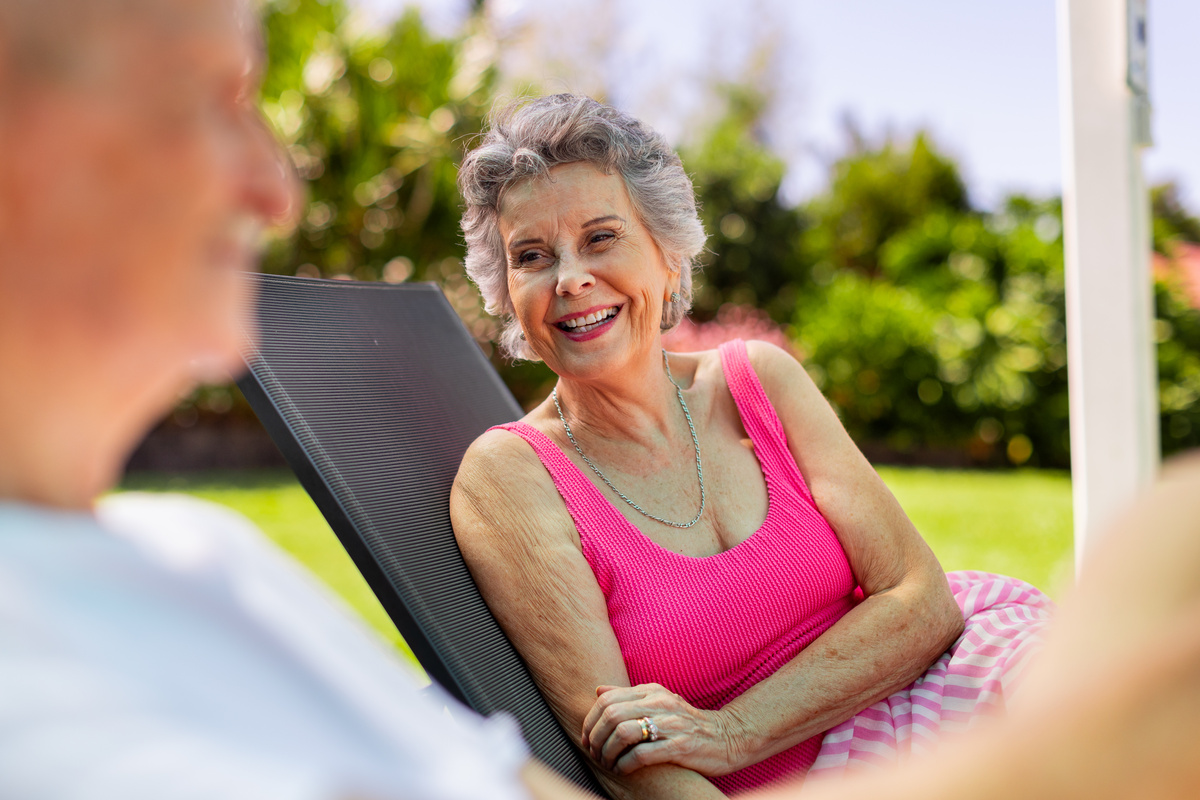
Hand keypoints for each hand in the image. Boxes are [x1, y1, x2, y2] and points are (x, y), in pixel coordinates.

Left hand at [580, 684, 743, 776]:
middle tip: (594, 753)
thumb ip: (629, 696)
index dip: (590, 720)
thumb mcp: (660, 701)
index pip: (607, 699)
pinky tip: (623, 770)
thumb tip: (598, 690)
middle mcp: (660, 703)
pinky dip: (625, 765)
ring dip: (608, 753)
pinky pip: (641, 754)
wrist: (728, 737)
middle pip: (611, 715)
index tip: (587, 738)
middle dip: (595, 738)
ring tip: (607, 763)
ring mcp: (670, 725)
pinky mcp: (679, 747)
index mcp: (652, 691)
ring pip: (622, 733)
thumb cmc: (688, 723)